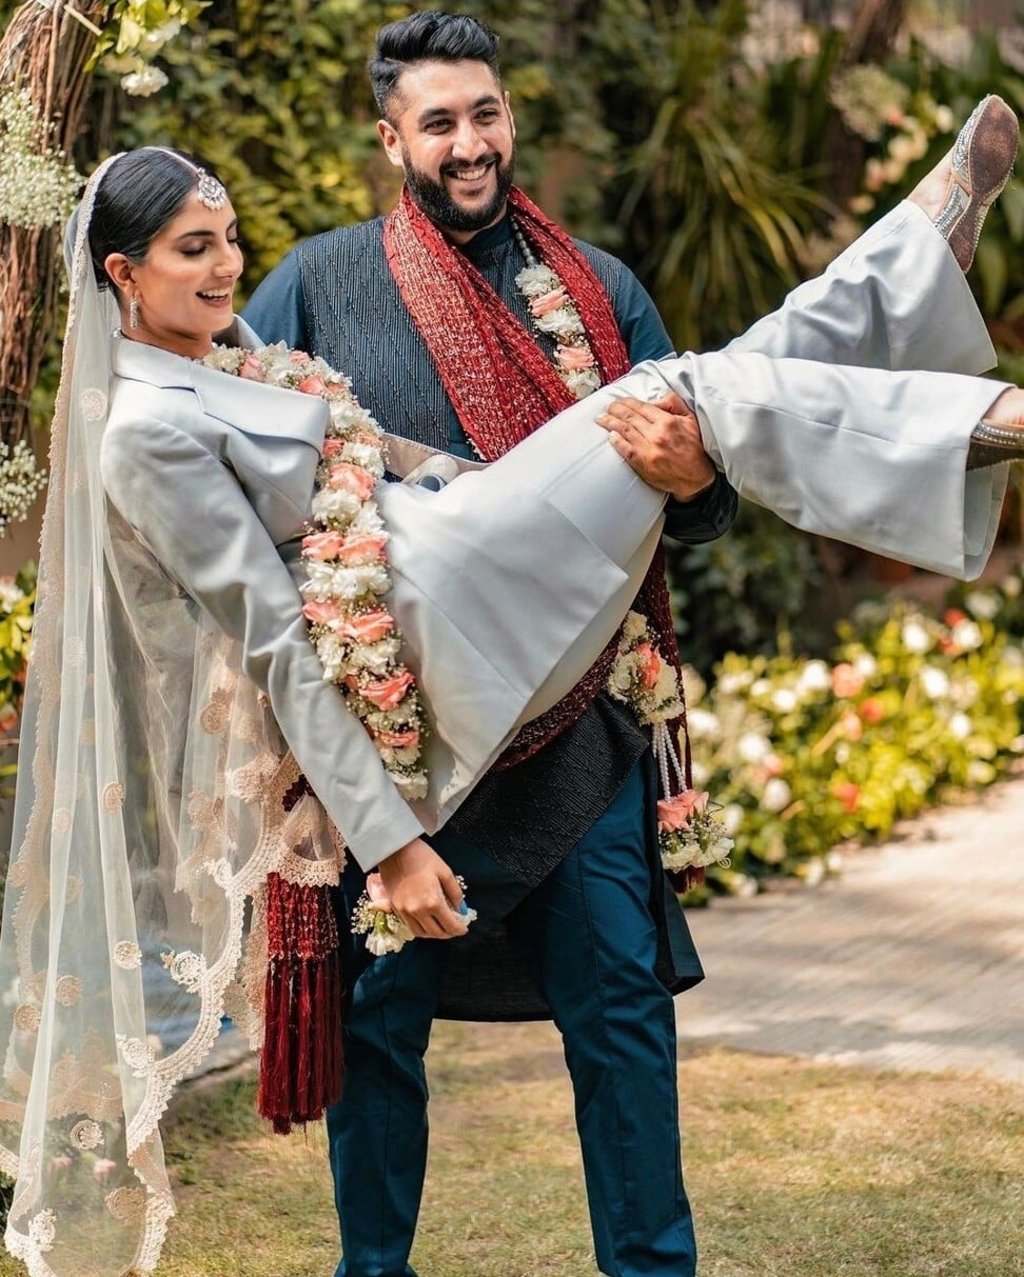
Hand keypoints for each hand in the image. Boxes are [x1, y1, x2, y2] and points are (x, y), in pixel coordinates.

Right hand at [375, 837, 467, 940]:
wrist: (394, 849)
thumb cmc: (420, 856)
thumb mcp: (445, 871)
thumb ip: (455, 893)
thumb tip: (461, 909)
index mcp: (432, 901)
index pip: (450, 925)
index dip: (459, 929)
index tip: (464, 928)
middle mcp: (417, 910)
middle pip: (436, 933)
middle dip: (449, 933)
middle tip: (455, 928)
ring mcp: (404, 911)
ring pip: (421, 933)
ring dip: (433, 934)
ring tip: (441, 927)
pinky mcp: (395, 908)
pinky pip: (410, 926)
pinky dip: (420, 928)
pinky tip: (426, 921)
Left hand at [596, 392, 715, 501]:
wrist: (695, 477)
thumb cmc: (694, 447)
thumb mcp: (691, 419)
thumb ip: (674, 404)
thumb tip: (655, 399)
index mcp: (667, 421)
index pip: (642, 407)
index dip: (628, 403)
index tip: (620, 401)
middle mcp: (656, 434)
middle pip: (629, 417)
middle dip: (615, 410)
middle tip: (608, 407)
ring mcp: (648, 449)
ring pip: (624, 431)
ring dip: (610, 423)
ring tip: (601, 418)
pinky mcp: (642, 463)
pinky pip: (624, 449)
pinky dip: (616, 441)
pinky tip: (610, 435)